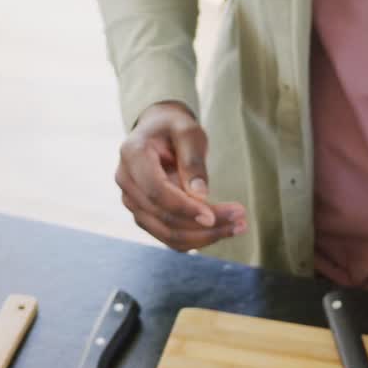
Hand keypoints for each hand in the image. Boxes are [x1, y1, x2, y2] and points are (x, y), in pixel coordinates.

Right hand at [115, 101, 246, 250]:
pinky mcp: (144, 215)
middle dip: (204, 225)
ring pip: (167, 233)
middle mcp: (126, 181)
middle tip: (241, 219)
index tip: (214, 216)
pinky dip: (196, 239)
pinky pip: (170, 237)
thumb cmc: (175, 128)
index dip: (185, 208)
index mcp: (133, 156)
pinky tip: (223, 231)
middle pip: (164, 217)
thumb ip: (193, 161)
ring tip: (238, 226)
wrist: (159, 131)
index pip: (156, 192)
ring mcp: (132, 201)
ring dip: (204, 236)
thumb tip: (200, 196)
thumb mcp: (189, 132)